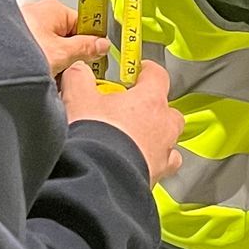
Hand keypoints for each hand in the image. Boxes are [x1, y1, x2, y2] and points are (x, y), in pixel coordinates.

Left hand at [19, 0, 108, 80]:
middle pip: (66, 36)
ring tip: (50, 78)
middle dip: (70, 56)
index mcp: (52, 8)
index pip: (83, 22)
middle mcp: (37, 13)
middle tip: (69, 72)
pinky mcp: (13, 41)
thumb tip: (101, 44)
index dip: (91, 42)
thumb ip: (86, 48)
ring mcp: (24, 27)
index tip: (96, 58)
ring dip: (54, 64)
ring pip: (50, 47)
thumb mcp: (62, 54)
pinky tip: (36, 78)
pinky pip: (35, 53)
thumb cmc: (18, 52)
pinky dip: (38, 65)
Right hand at [61, 58, 182, 184]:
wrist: (97, 178)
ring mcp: (163, 154)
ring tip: (137, 139)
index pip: (158, 75)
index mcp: (150, 100)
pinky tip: (136, 163)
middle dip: (155, 109)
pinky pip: (162, 167)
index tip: (139, 71)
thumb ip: (79, 77)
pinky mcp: (156, 176)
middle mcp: (163, 126)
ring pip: (170, 141)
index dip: (148, 71)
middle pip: (170, 111)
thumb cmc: (95, 136)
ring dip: (158, 138)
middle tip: (133, 109)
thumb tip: (79, 70)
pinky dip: (153, 163)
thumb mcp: (78, 98)